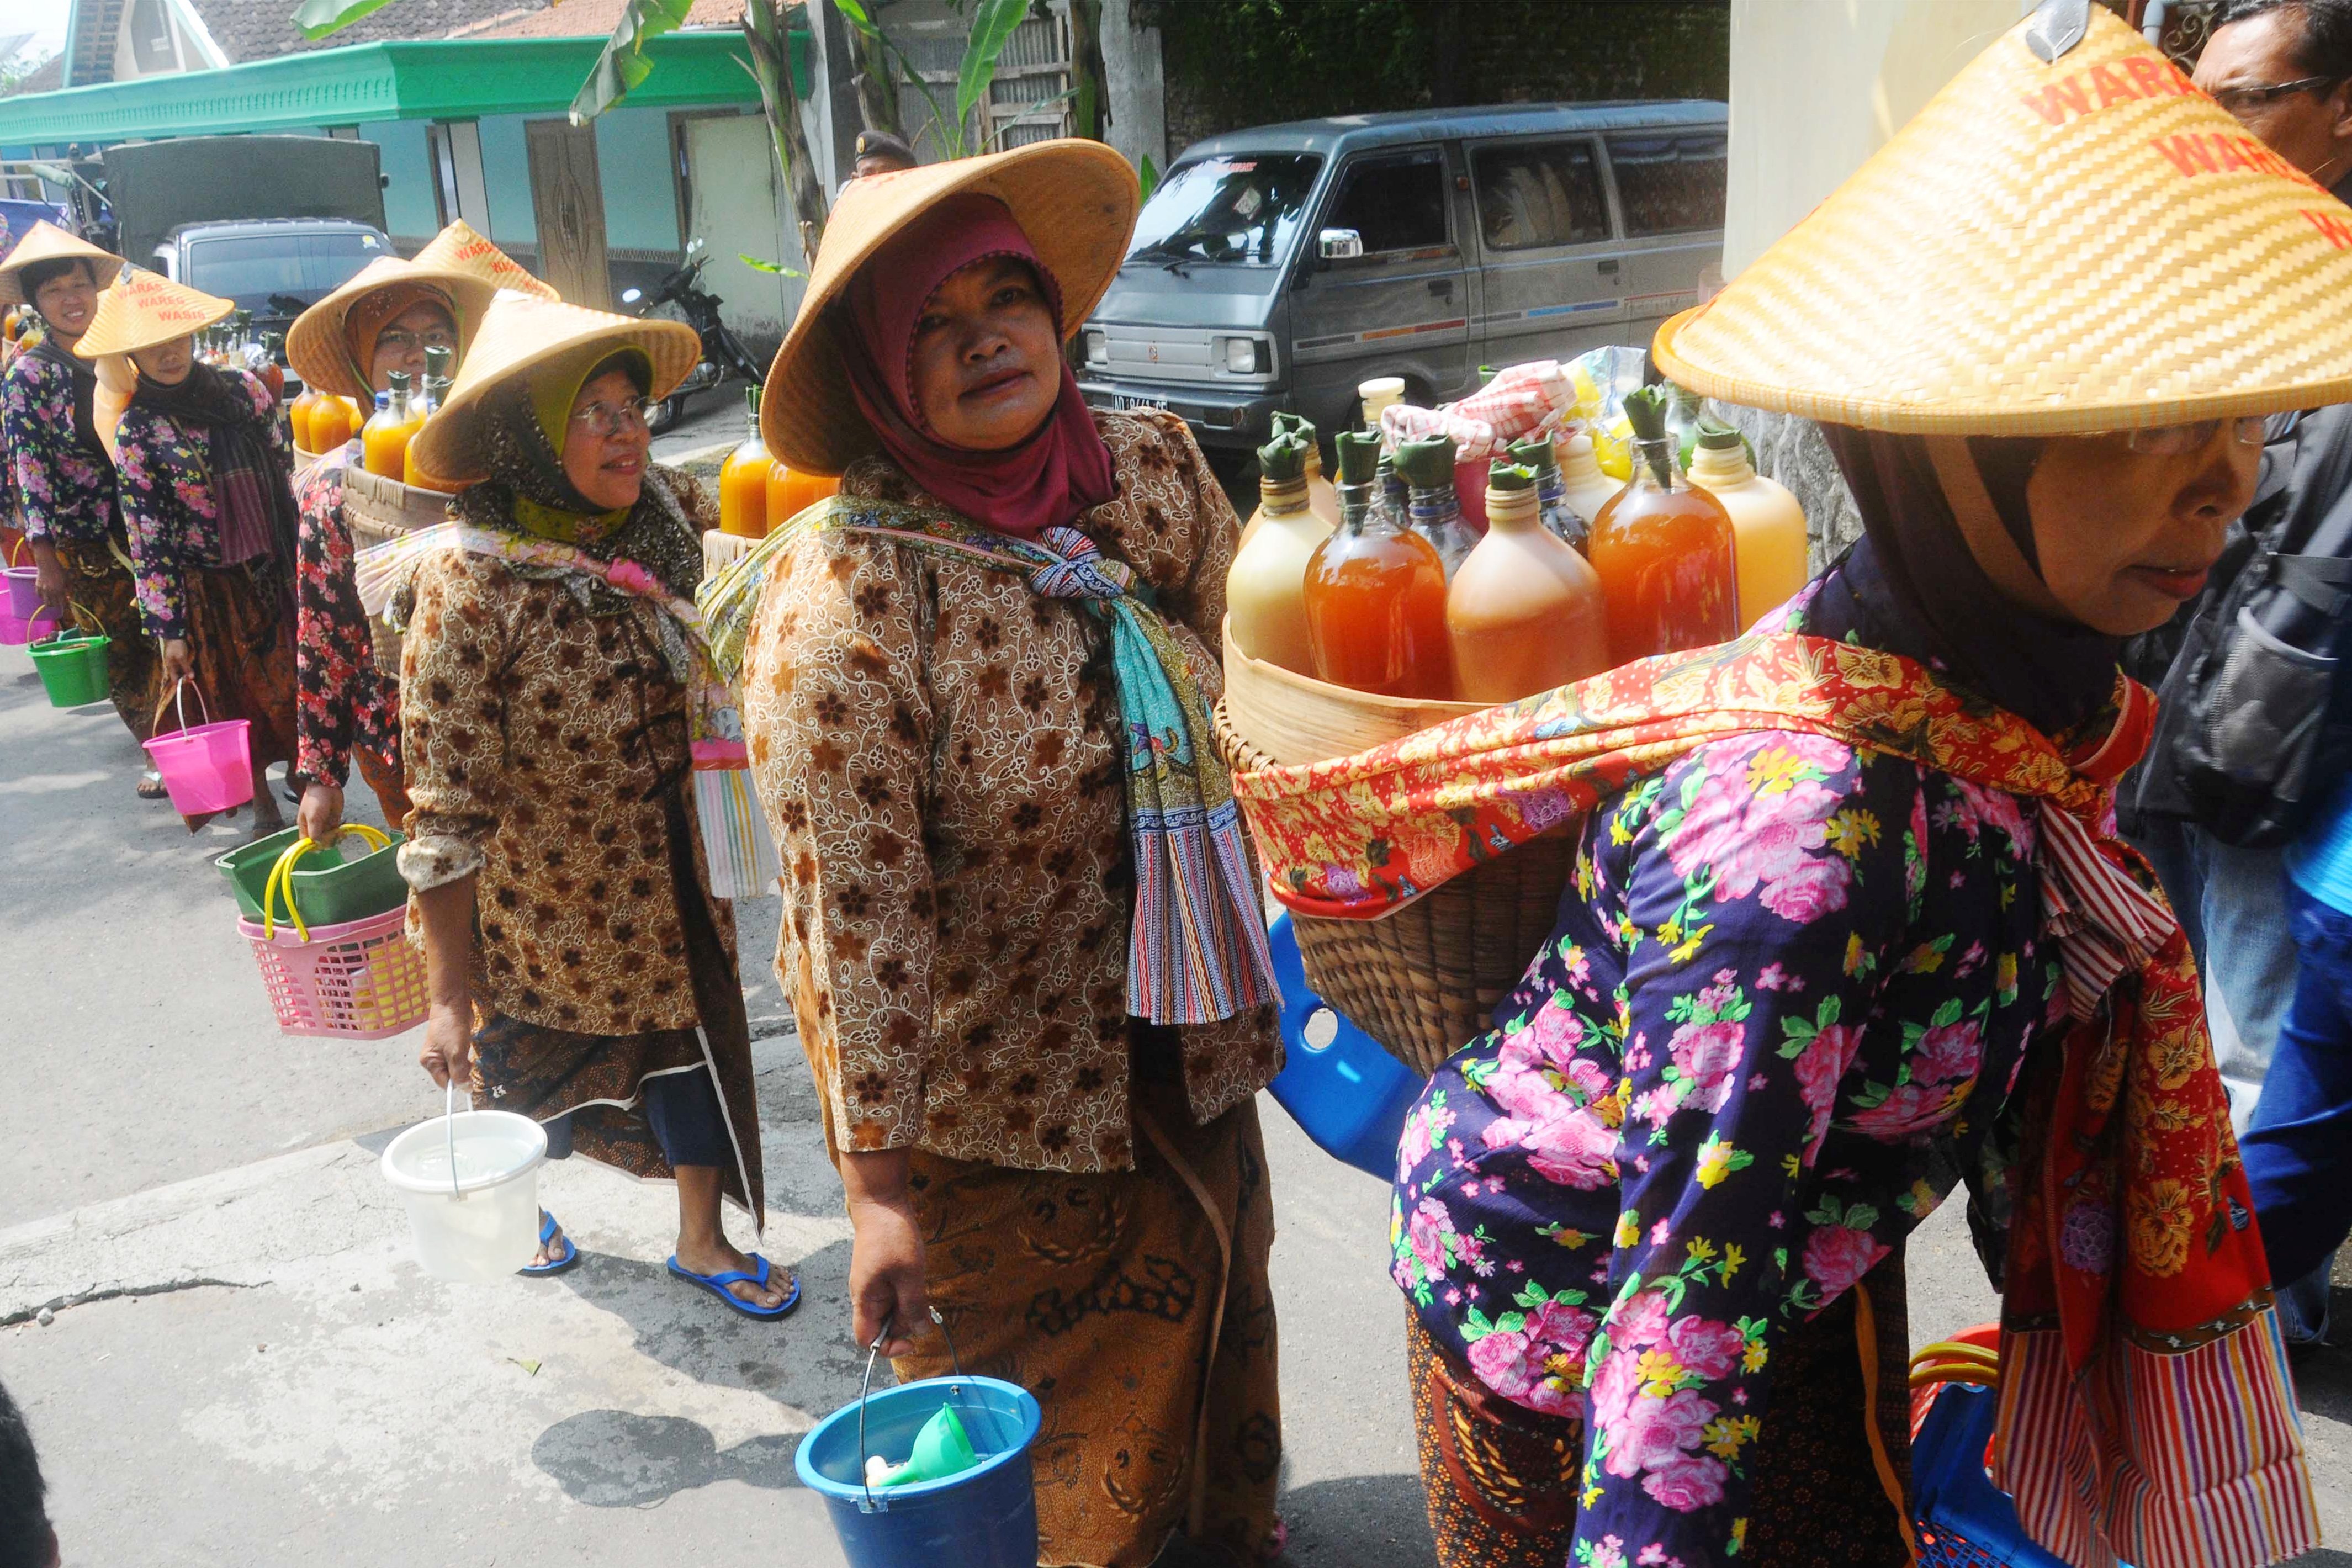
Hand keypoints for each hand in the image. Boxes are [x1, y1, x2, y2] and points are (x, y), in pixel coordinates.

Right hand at [30, 548, 66, 618]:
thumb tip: (70, 596)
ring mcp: (43, 590)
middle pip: (54, 604)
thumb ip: (69, 589)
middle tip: (60, 603)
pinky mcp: (37, 587)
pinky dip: (43, 597)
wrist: (47, 564)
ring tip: (53, 601)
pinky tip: (46, 595)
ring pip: (46, 602)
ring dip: (50, 603)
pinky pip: (40, 596)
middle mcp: (51, 591)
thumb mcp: (68, 579)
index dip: (66, 605)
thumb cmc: (59, 571)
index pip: (63, 603)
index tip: (67, 606)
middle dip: (58, 605)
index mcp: (60, 590)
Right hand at [161, 638, 193, 683]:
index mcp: (170, 666)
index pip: (174, 679)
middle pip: (178, 675)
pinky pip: (183, 665)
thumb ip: (186, 668)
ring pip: (181, 670)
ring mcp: (174, 661)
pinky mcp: (178, 657)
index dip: (181, 682)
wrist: (174, 634)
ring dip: (187, 671)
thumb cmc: (176, 646)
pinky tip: (190, 664)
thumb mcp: (182, 657)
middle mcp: (171, 665)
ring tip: (191, 670)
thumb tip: (191, 678)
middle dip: (185, 676)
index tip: (189, 681)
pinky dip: (187, 666)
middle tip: (192, 675)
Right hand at [297, 781, 343, 842]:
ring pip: (329, 838)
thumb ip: (314, 832)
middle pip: (319, 842)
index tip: (320, 845)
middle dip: (326, 842)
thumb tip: (317, 845)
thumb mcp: (313, 818)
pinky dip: (339, 835)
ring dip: (334, 839)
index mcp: (305, 826)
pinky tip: (342, 834)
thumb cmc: (315, 800)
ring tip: (339, 835)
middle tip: (331, 837)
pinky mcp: (334, 821)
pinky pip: (336, 832)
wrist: (327, 786)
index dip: (312, 846)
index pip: (306, 842)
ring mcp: (325, 824)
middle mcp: (314, 827)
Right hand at [418, 999, 473, 1088]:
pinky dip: (465, 1056)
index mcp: (429, 1062)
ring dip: (465, 1064)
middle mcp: (433, 1059)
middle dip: (462, 1072)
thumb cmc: (451, 1027)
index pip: (444, 1083)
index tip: (471, 1082)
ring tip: (466, 1051)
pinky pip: (459, 1058)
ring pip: (456, 1067)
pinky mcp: (450, 1046)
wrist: (453, 1004)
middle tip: (469, 1061)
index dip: (458, 1083)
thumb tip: (465, 1089)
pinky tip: (467, 1047)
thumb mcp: (456, 1052)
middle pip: (450, 1076)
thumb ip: (459, 1072)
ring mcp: (441, 1052)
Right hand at [846, 1191, 926, 1355]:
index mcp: (864, 1299)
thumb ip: (913, 1306)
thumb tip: (919, 1332)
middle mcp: (866, 1296)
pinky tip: (917, 1279)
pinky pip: (895, 1294)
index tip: (912, 1340)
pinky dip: (908, 1293)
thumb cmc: (892, 1237)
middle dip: (905, 1323)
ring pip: (892, 1310)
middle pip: (883, 1326)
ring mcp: (873, 1285)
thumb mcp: (909, 1274)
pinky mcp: (882, 1274)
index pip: (867, 1340)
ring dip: (909, 1306)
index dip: (888, 1347)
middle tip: (922, 1303)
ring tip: (919, 1284)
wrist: (881, 1203)